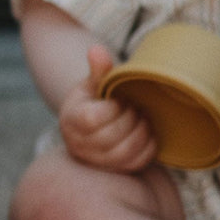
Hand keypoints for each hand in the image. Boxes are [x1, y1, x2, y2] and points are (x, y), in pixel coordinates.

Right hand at [58, 45, 156, 172]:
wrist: (92, 128)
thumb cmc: (94, 101)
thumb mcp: (93, 84)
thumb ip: (98, 69)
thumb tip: (96, 49)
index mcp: (70, 121)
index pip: (95, 118)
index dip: (114, 107)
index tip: (118, 99)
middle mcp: (79, 145)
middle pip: (113, 135)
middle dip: (131, 117)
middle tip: (134, 107)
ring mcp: (97, 161)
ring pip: (127, 150)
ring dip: (142, 130)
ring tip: (140, 118)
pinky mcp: (115, 170)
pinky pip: (138, 162)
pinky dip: (148, 145)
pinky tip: (146, 132)